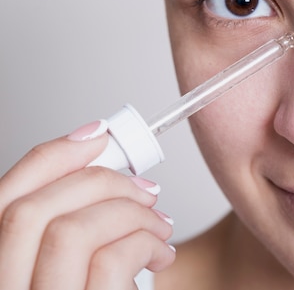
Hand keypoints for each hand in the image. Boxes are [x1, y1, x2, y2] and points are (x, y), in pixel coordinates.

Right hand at [0, 120, 175, 289]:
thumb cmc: (108, 286)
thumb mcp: (76, 262)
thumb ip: (69, 219)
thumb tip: (95, 157)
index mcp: (5, 270)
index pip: (3, 200)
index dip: (50, 158)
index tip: (96, 135)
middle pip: (30, 212)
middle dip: (98, 182)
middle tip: (145, 187)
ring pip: (71, 231)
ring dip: (131, 213)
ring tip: (160, 225)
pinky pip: (112, 261)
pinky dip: (148, 243)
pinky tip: (161, 254)